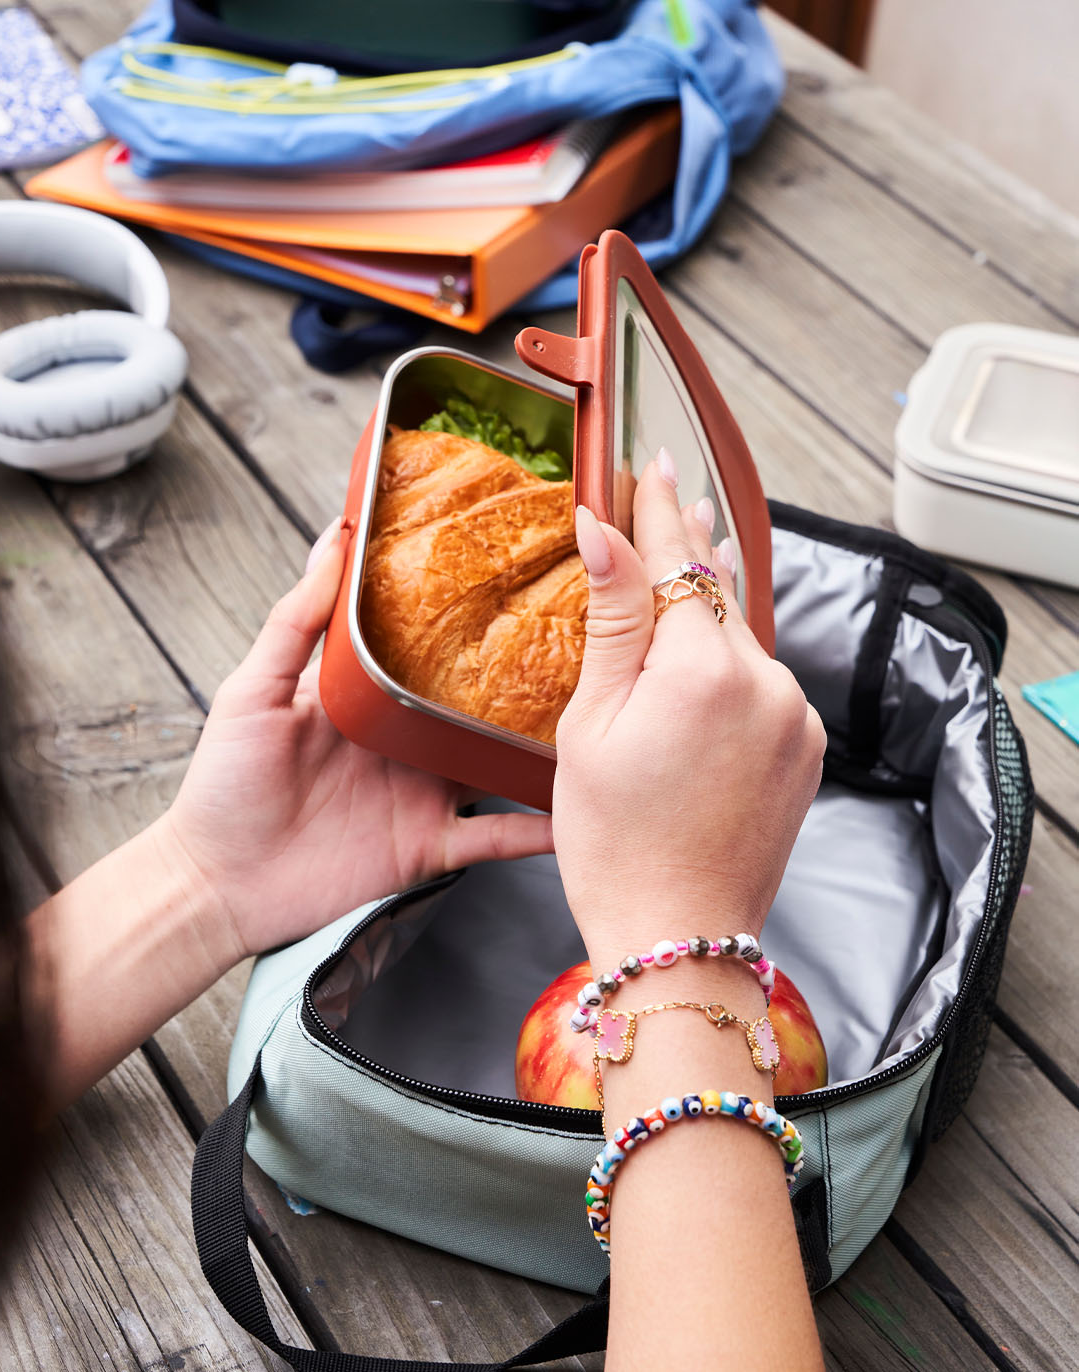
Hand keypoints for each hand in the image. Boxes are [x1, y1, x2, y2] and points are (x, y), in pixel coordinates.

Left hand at [156, 520, 553, 962]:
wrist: (217, 884)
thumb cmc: (224, 784)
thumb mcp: (253, 689)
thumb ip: (295, 620)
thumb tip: (333, 539)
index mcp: (369, 697)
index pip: (431, 649)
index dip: (471, 618)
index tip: (516, 575)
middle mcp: (405, 741)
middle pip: (479, 703)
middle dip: (528, 678)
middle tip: (585, 642)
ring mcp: (422, 793)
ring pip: (499, 763)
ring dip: (543, 747)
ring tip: (600, 717)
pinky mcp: (429, 845)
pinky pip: (495, 838)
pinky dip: (538, 831)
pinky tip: (577, 816)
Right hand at [552, 455, 824, 966]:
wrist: (679, 933)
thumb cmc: (616, 842)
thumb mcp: (592, 724)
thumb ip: (613, 620)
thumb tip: (605, 531)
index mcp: (704, 671)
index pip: (680, 562)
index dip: (659, 508)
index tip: (652, 462)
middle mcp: (766, 683)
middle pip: (718, 591)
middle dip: (691, 542)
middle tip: (673, 486)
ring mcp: (793, 717)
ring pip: (741, 637)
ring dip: (710, 604)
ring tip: (691, 554)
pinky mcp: (804, 746)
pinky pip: (762, 680)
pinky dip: (731, 658)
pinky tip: (707, 652)